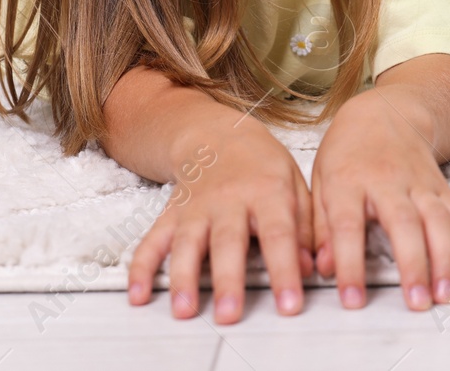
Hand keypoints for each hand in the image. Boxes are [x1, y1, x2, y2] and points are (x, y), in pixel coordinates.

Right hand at [125, 119, 314, 322]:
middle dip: (227, 280)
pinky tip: (138, 295)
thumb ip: (305, 227)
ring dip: (183, 278)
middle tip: (229, 315)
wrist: (218, 134)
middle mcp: (228, 200)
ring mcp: (196, 207)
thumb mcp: (296, 185)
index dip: (284, 271)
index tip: (289, 305)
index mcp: (267, 192)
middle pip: (227, 242)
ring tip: (184, 311)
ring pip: (187, 243)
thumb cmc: (262, 166)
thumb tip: (311, 267)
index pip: (278, 235)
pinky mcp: (171, 215)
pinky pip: (152, 241)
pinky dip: (142, 268)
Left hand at [310, 82, 449, 309]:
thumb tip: (320, 268)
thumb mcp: (321, 181)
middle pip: (404, 223)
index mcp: (349, 181)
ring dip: (446, 260)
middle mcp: (389, 182)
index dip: (350, 264)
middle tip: (416, 302)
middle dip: (413, 264)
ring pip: (439, 221)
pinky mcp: (443, 191)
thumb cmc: (348, 152)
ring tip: (446, 295)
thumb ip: (321, 226)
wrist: (386, 112)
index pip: (348, 225)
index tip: (352, 299)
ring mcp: (421, 185)